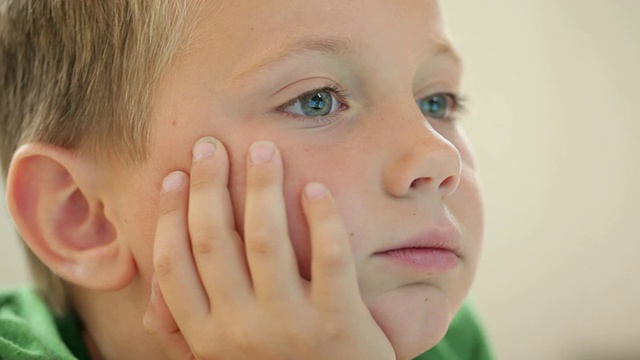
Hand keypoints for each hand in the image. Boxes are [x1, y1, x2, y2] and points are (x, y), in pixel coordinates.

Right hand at [143, 137, 395, 359]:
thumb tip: (153, 299)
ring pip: (265, 240)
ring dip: (260, 187)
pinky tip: (315, 187)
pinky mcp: (339, 323)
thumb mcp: (224, 359)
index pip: (173, 264)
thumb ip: (194, 328)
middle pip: (213, 240)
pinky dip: (321, 218)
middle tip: (211, 145)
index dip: (169, 214)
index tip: (174, 176)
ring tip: (263, 149)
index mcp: (205, 336)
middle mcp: (238, 330)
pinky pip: (329, 258)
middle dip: (208, 185)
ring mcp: (289, 326)